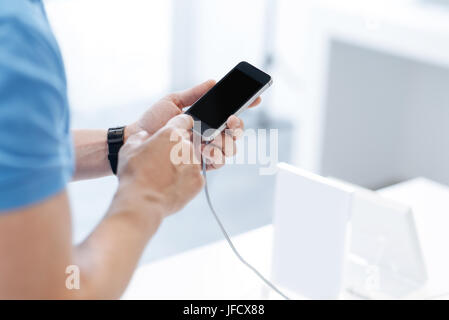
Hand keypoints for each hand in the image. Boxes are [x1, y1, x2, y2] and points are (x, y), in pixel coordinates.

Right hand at [116, 114, 203, 218]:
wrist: (142, 202)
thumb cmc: (134, 175)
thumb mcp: (128, 149)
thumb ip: (140, 137)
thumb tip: (145, 135)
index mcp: (171, 134)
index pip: (184, 120)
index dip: (180, 125)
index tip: (176, 133)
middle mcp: (187, 146)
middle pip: (187, 142)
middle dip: (178, 149)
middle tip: (163, 162)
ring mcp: (195, 164)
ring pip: (191, 160)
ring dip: (182, 165)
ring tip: (165, 176)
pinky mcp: (199, 181)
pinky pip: (195, 176)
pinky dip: (186, 180)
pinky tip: (171, 185)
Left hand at [126, 80, 260, 169]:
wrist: (138, 140)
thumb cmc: (153, 121)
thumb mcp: (173, 102)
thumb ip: (194, 94)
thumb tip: (213, 82)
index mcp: (206, 118)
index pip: (230, 112)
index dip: (246, 105)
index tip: (255, 98)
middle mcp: (209, 134)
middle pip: (236, 132)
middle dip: (238, 126)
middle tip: (231, 120)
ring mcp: (206, 149)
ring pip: (230, 148)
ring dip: (226, 141)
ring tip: (212, 136)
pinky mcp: (200, 164)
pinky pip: (218, 162)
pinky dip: (215, 155)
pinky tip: (204, 148)